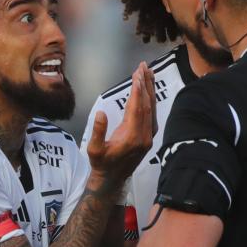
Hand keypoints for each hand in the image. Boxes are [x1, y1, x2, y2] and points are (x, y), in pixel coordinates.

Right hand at [86, 62, 155, 180]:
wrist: (112, 180)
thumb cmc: (101, 164)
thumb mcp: (94, 150)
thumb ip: (98, 132)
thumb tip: (101, 113)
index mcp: (132, 137)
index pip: (136, 108)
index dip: (137, 90)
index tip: (136, 74)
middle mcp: (144, 136)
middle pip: (147, 105)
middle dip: (145, 84)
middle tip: (143, 66)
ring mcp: (149, 137)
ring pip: (152, 108)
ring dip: (150, 89)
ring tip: (148, 72)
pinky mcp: (149, 137)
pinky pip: (152, 114)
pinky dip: (151, 99)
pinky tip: (148, 90)